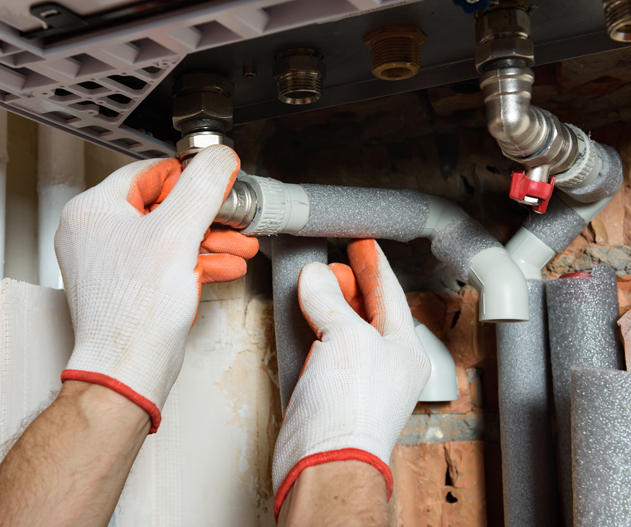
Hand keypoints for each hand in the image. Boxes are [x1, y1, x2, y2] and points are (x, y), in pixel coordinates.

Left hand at [55, 145, 257, 432]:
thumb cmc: (136, 312)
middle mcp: (96, 233)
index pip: (150, 173)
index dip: (191, 177)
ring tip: (240, 245)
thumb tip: (219, 157)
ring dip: (209, 240)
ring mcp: (110, 262)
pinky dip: (196, 262)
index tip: (219, 181)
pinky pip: (166, 261)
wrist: (129, 369)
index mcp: (93, 210)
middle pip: (164, 206)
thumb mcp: (178, 233)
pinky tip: (224, 265)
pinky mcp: (127, 286)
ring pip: (169, 236)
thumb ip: (203, 187)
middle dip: (209, 216)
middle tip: (234, 218)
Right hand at [272, 239, 429, 517]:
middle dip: (352, 282)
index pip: (391, 295)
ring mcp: (355, 378)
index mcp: (405, 350)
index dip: (375, 265)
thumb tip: (316, 277)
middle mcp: (383, 363)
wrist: (322, 462)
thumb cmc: (351, 413)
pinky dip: (311, 326)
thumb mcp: (347, 339)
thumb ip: (331, 301)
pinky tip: (301, 314)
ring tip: (317, 280)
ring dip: (330, 302)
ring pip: (343, 327)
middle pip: (368, 310)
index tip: (362, 244)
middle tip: (336, 259)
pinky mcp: (327, 389)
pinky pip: (321, 347)